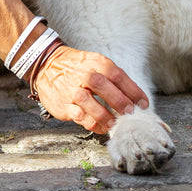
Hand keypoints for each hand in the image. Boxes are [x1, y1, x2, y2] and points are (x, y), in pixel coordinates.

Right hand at [30, 46, 149, 134]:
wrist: (47, 65)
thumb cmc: (78, 67)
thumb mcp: (96, 62)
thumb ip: (114, 78)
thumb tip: (134, 97)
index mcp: (97, 63)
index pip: (119, 76)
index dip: (133, 91)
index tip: (144, 104)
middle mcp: (85, 75)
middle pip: (105, 87)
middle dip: (121, 102)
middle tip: (131, 114)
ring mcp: (73, 90)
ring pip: (92, 105)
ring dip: (107, 117)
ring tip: (117, 124)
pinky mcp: (64, 105)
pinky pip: (81, 117)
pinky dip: (94, 125)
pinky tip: (102, 128)